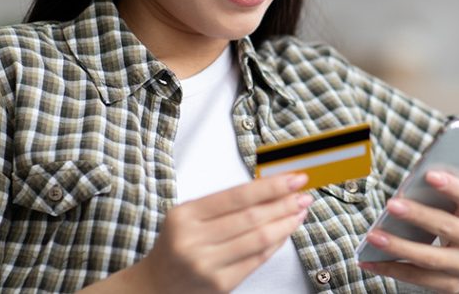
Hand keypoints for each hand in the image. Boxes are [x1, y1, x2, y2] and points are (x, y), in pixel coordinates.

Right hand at [126, 173, 312, 292]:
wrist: (154, 286)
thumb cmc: (177, 245)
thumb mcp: (188, 216)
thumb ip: (224, 204)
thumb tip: (270, 187)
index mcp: (185, 216)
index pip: (237, 196)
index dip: (270, 186)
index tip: (294, 177)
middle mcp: (194, 240)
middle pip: (252, 217)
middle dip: (284, 202)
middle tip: (304, 193)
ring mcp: (207, 265)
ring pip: (259, 238)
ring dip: (286, 222)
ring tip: (301, 210)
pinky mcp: (221, 284)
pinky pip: (258, 259)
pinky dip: (277, 243)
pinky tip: (286, 231)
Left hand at [359, 171, 458, 293]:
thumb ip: (445, 195)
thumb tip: (408, 188)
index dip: (452, 187)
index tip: (430, 175)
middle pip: (447, 228)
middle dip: (418, 216)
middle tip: (391, 205)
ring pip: (430, 258)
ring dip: (398, 248)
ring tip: (373, 237)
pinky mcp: (452, 286)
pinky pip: (419, 279)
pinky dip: (392, 269)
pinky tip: (371, 261)